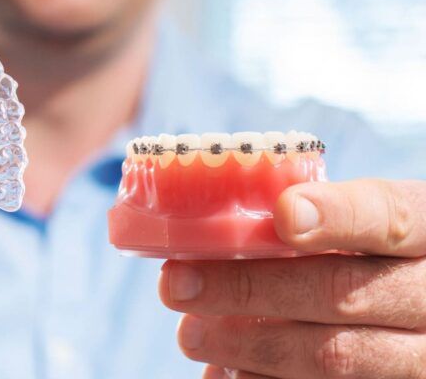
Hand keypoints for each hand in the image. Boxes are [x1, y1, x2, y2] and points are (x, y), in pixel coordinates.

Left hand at [159, 179, 425, 378]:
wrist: (416, 316)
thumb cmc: (373, 260)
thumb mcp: (368, 231)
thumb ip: (323, 223)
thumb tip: (222, 227)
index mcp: (425, 232)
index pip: (389, 217)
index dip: (338, 216)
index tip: (284, 215)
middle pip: (341, 293)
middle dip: (249, 288)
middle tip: (176, 283)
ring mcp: (421, 356)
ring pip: (335, 356)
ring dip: (250, 345)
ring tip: (190, 333)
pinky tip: (226, 371)